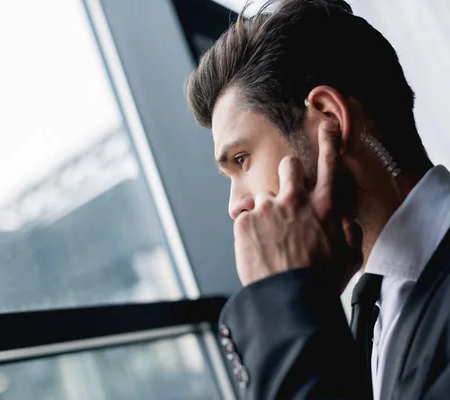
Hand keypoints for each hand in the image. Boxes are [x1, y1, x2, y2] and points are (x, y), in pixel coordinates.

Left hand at [233, 124, 362, 287]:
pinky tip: (257, 249)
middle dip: (289, 174)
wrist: (290, 299)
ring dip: (266, 213)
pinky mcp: (244, 221)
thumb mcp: (349, 256)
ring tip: (270, 242)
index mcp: (324, 206)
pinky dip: (249, 230)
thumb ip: (347, 231)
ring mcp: (267, 208)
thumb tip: (341, 220)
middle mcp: (295, 200)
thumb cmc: (321, 281)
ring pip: (264, 197)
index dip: (329, 142)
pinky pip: (245, 217)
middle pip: (289, 165)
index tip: (327, 127)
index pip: (330, 164)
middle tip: (287, 195)